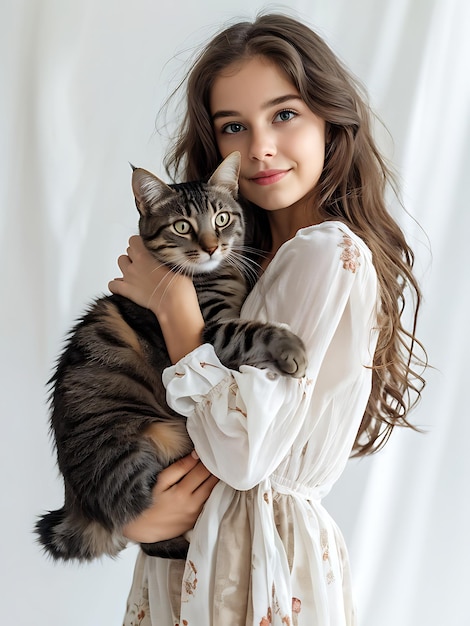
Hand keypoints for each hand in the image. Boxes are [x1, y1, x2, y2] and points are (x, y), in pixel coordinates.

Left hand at [109, 235, 204, 363]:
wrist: (174, 304)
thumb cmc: (179, 285)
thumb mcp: (178, 263)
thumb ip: (168, 256)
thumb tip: (170, 253)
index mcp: (145, 254)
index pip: (134, 240)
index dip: (140, 243)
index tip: (148, 248)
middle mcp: (135, 264)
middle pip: (128, 250)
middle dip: (136, 254)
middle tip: (147, 262)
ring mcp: (129, 277)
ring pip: (120, 262)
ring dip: (127, 264)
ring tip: (137, 271)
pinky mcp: (127, 291)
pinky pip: (112, 284)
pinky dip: (116, 284)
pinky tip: (125, 285)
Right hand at [122, 453, 218, 543]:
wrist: (147, 528)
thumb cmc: (152, 500)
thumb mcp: (161, 481)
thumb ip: (179, 467)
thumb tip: (196, 455)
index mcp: (182, 493)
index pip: (202, 470)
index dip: (205, 459)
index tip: (204, 452)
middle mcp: (193, 504)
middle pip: (211, 480)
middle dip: (213, 467)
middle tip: (211, 458)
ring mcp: (197, 513)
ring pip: (214, 490)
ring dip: (214, 478)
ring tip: (212, 468)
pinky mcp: (198, 518)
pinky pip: (211, 500)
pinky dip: (212, 490)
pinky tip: (208, 483)